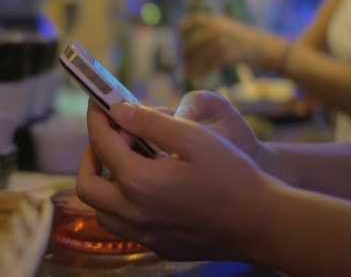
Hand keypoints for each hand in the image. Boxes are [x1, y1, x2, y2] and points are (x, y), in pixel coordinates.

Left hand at [77, 99, 285, 261]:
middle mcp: (134, 213)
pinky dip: (121, 205)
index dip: (96, 119)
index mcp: (139, 182)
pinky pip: (123, 226)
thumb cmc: (234, 176)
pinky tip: (144, 190)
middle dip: (90, 156)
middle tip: (110, 139)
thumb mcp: (193, 137)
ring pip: (102, 210)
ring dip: (104, 184)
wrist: (264, 224)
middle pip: (87, 184)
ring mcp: (145, 234)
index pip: (102, 144)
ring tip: (126, 164)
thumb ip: (150, 122)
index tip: (97, 104)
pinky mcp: (157, 247)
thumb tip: (117, 110)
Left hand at [180, 14, 286, 77]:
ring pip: (198, 57)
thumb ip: (213, 30)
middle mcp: (217, 30)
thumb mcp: (229, 28)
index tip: (179, 35)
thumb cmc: (246, 41)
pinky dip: (202, 74)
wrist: (265, 48)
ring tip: (188, 74)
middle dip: (185, 55)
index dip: (184, 27)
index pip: (194, 20)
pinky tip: (198, 78)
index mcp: (217, 21)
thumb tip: (193, 42)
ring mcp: (221, 42)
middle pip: (191, 43)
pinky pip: (208, 67)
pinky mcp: (226, 56)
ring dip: (191, 67)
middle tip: (184, 62)